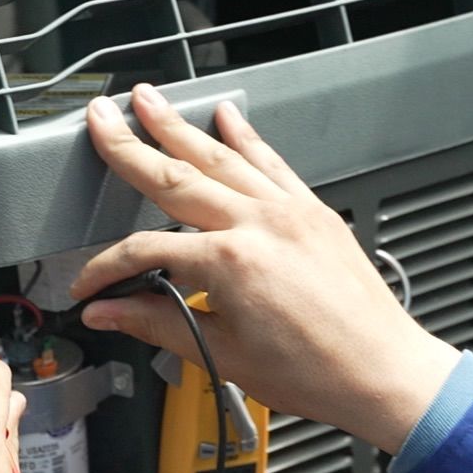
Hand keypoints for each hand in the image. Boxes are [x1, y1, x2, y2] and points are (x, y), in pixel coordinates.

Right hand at [74, 85, 460, 452]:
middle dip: (130, 144)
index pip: (145, 251)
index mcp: (229, 263)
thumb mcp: (225, 355)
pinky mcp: (313, 212)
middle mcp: (259, 224)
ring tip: (149, 99)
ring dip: (180, 124)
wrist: (382, 371)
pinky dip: (247, 137)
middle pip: (176, 177)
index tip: (90, 284)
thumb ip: (159, 324)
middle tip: (102, 119)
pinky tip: (227, 115)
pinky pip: (272, 162)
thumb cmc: (316, 372)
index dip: (107, 267)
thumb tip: (111, 311)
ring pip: (221, 156)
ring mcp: (289, 212)